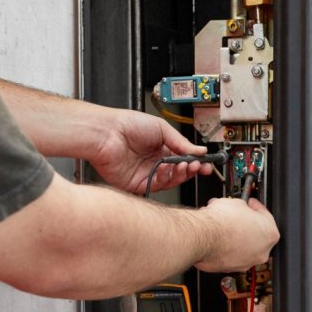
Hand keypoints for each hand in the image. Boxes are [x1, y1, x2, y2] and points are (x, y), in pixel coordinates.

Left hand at [0, 78, 209, 193]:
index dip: (194, 162)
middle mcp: (153, 163)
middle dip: (190, 170)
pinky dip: (165, 179)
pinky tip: (168, 169)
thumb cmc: (127, 125)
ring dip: (180, 174)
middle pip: (178, 173)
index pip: (181, 159)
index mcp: (159, 149)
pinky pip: (155, 186)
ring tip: (185, 165)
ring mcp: (145, 174)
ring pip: (169, 181)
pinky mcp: (136, 184)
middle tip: (198, 166)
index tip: (205, 163)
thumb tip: (199, 150)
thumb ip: (181, 142)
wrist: (106, 133)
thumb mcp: (161, 129)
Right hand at [195, 198, 279, 271]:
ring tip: (222, 226)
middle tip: (235, 216)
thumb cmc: (222, 222)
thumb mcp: (237, 202)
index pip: (266, 217)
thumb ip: (243, 207)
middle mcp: (261, 252)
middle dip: (245, 224)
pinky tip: (216, 237)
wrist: (203, 236)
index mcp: (269, 234)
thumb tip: (239, 207)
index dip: (255, 208)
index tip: (249, 204)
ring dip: (234, 237)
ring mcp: (245, 263)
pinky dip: (223, 247)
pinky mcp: (228, 269)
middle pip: (255, 235)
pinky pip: (228, 255)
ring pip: (241, 247)